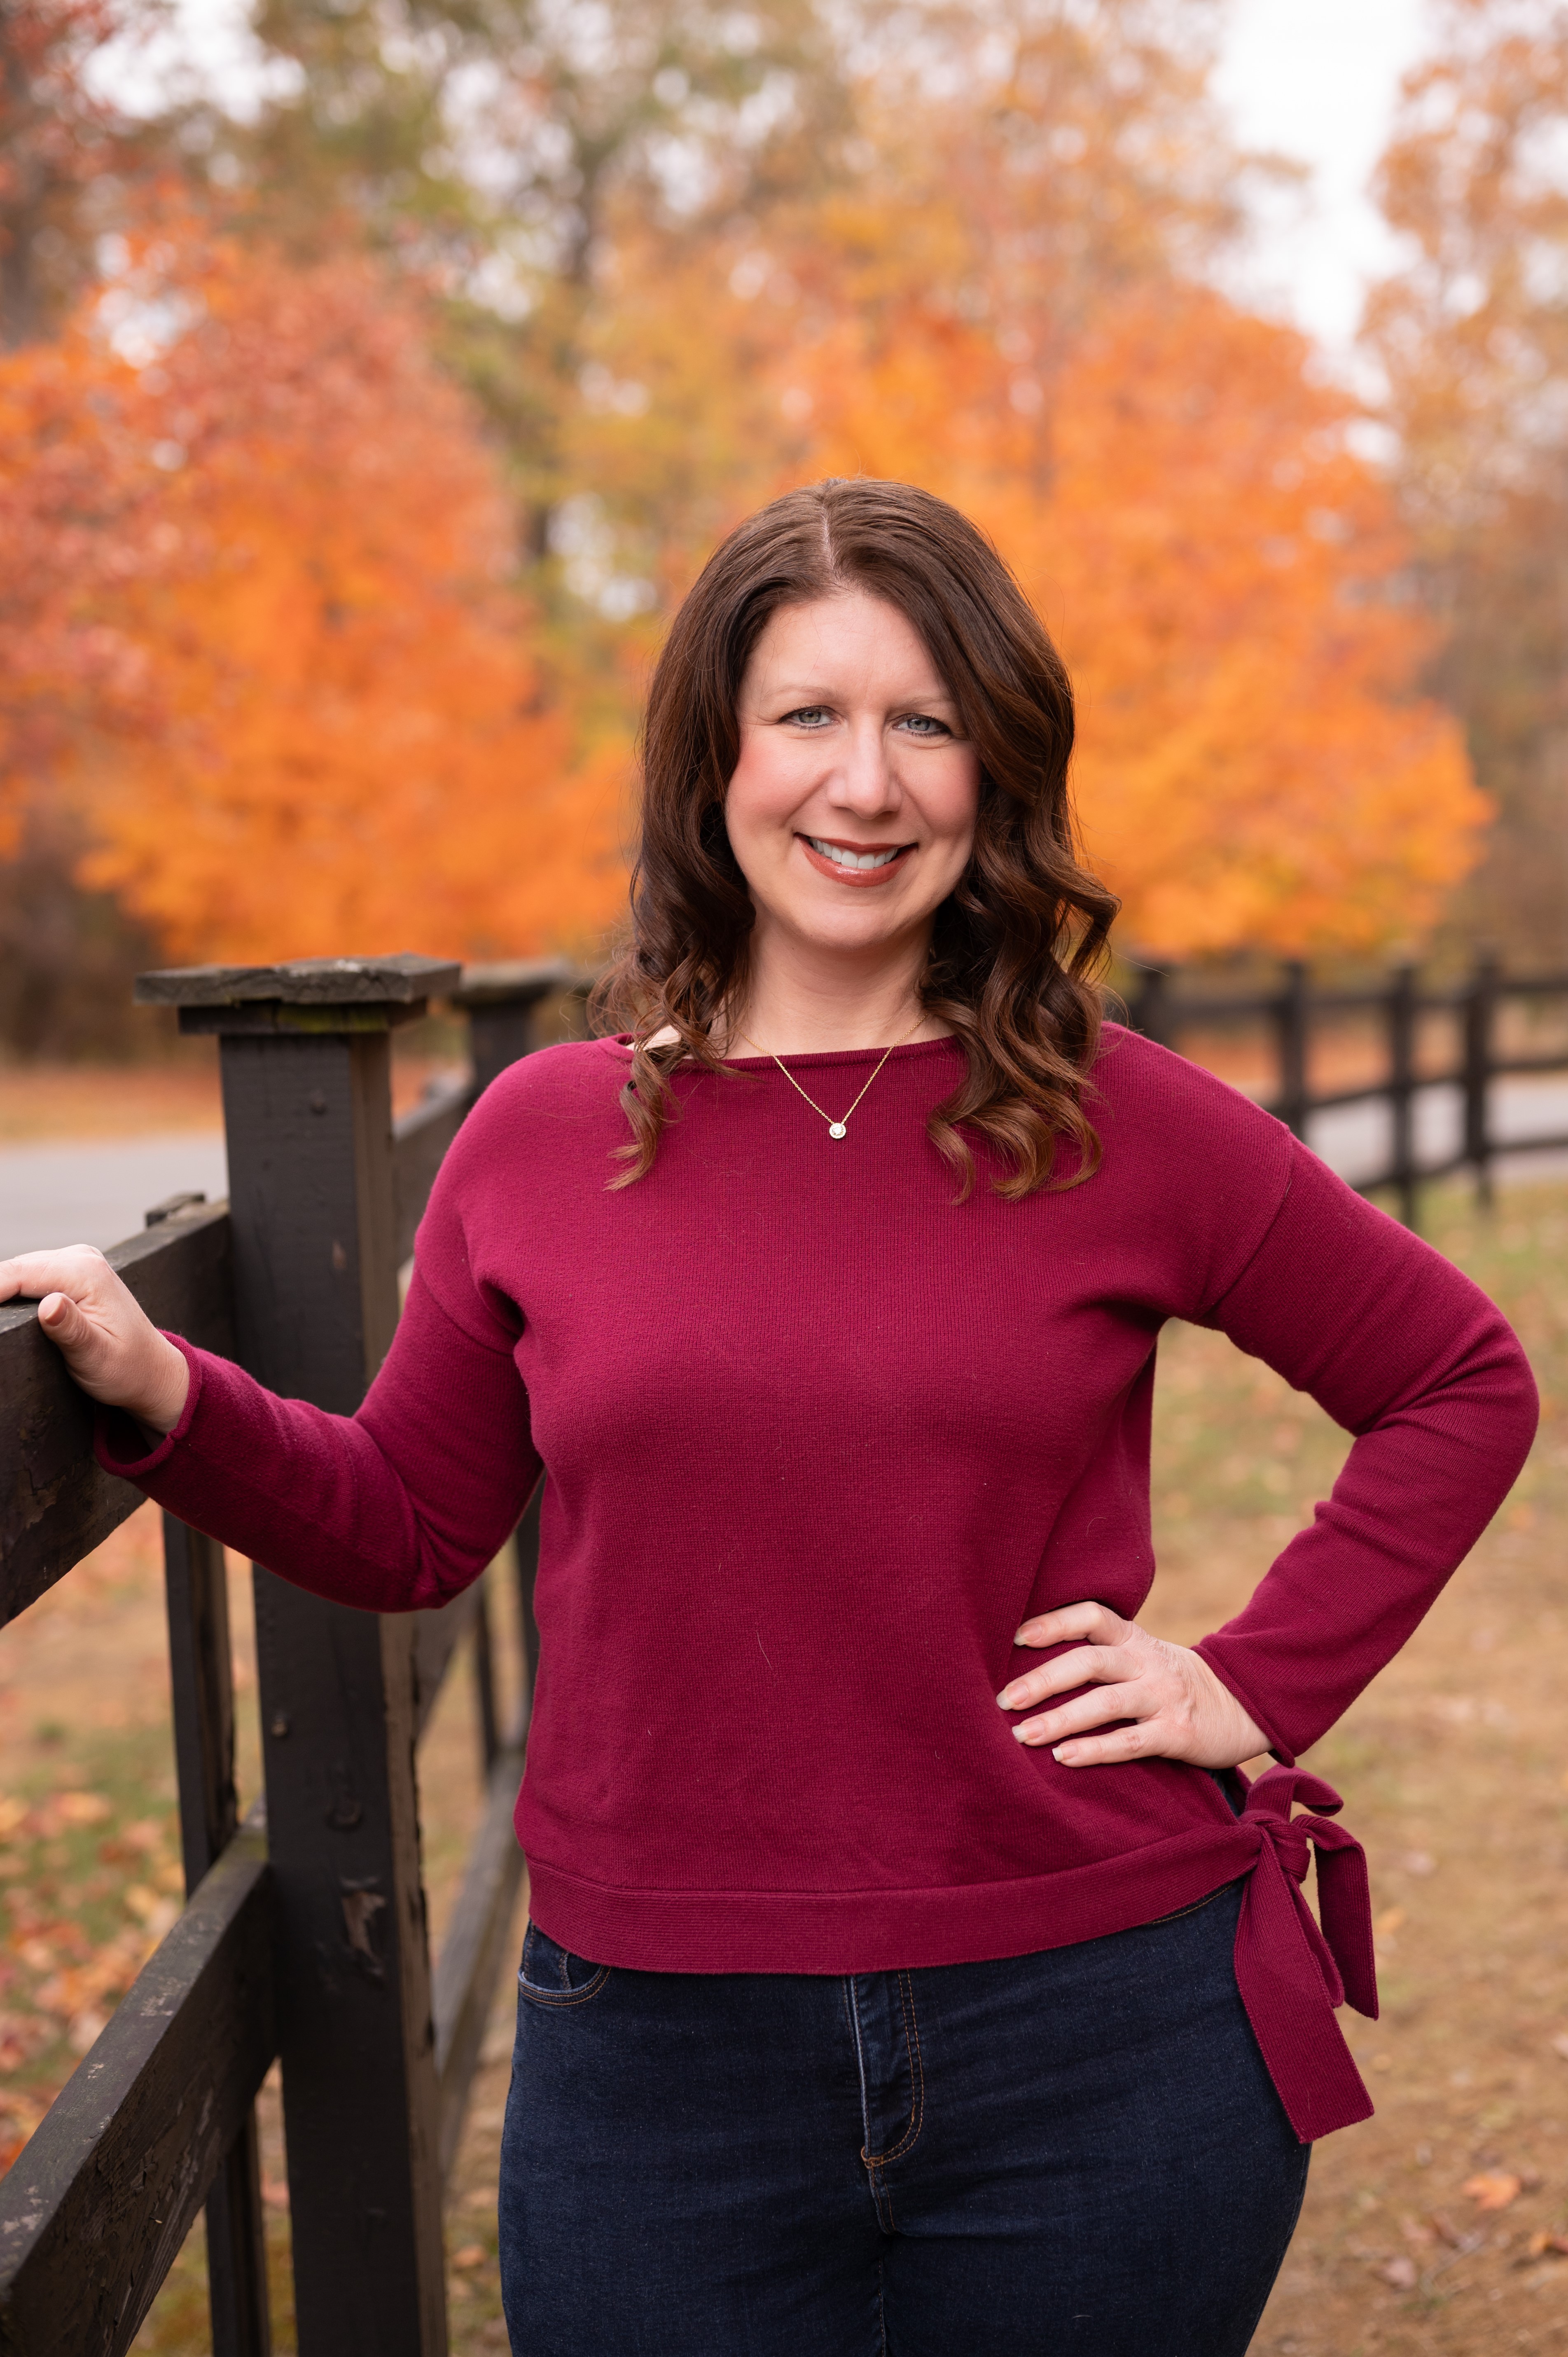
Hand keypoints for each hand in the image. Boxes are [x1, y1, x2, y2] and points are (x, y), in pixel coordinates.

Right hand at [0, 1247, 190, 1434]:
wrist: (151, 1368)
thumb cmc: (127, 1368)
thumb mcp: (96, 1356)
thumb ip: (70, 1329)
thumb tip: (48, 1305)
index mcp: (87, 1274)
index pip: (19, 1273)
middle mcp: (82, 1259)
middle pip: (15, 1268)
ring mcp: (77, 1261)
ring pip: (20, 1269)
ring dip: (3, 1290)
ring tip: (0, 1318)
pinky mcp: (71, 1271)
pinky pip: (31, 1274)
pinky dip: (15, 1290)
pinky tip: (7, 1306)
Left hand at [997, 1601, 1268, 1769]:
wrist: (1245, 1704)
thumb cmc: (1174, 1683)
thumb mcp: (1143, 1657)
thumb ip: (1103, 1655)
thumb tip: (1033, 1663)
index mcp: (1135, 1639)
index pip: (1091, 1615)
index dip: (1053, 1622)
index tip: (1016, 1638)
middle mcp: (1147, 1662)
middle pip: (1090, 1661)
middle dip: (1043, 1679)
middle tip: (1004, 1699)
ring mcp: (1163, 1697)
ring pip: (1105, 1703)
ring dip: (1060, 1719)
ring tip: (1022, 1735)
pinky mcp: (1178, 1733)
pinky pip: (1130, 1742)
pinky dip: (1095, 1750)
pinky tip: (1064, 1758)